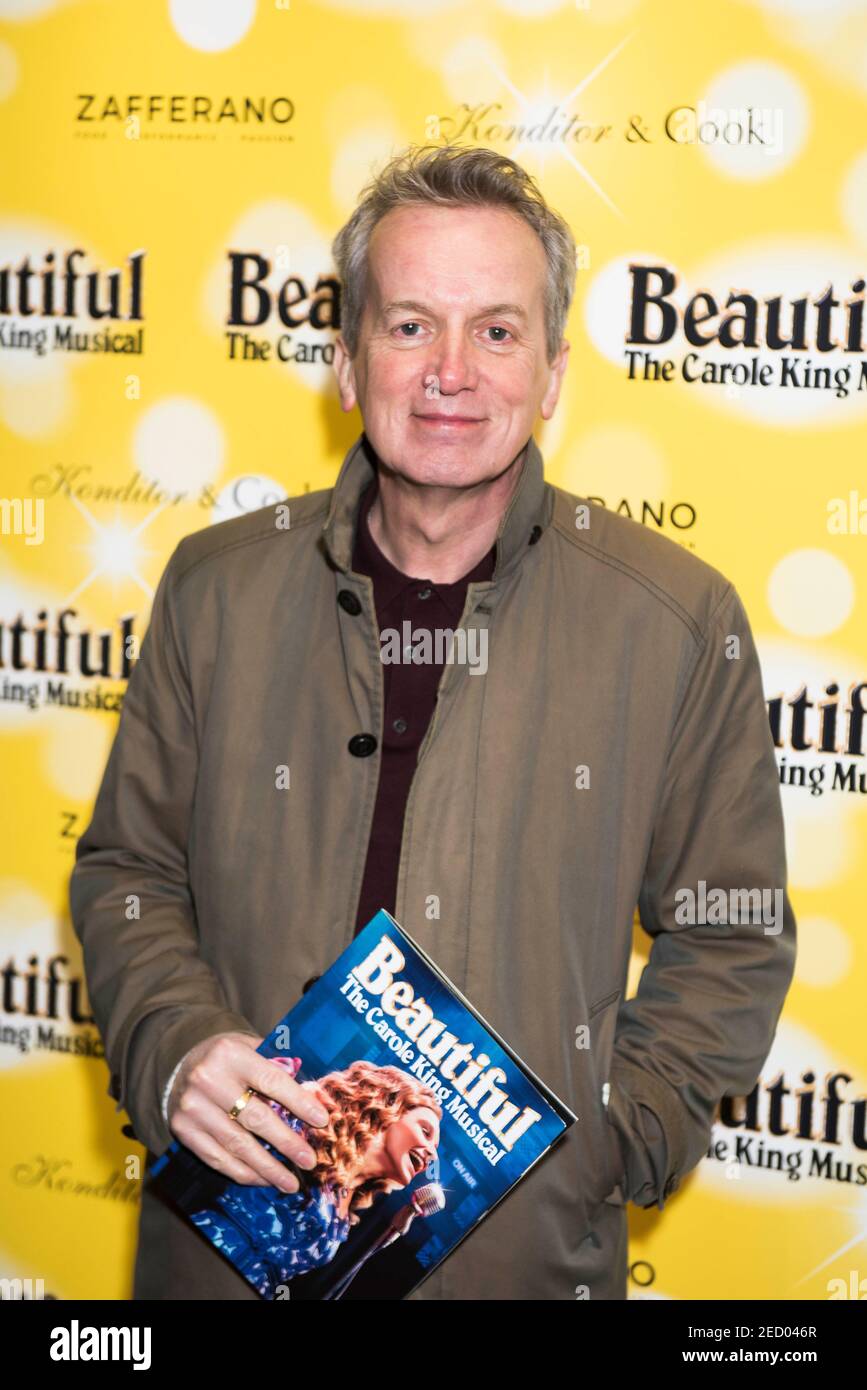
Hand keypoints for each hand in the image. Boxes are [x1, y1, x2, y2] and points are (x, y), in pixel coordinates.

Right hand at [167, 1032, 328, 1192]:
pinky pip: (218, 1159)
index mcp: (230, 1054)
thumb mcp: (250, 1047)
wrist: (180, 1067)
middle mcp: (208, 1080)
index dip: (298, 1102)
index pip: (271, 1081)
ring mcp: (192, 1108)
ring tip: (290, 1182)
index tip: (321, 1120)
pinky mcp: (183, 1131)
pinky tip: (264, 1180)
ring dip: (267, 1168)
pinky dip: (244, 1173)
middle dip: (286, 1143)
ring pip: (237, 1145)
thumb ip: (277, 1066)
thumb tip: (313, 1094)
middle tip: (309, 1161)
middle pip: (255, 1118)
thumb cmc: (228, 1059)